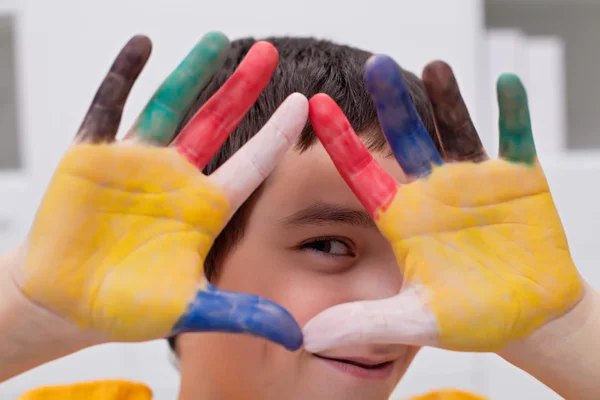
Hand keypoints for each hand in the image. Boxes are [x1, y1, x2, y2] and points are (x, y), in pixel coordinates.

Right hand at [6, 33, 306, 350]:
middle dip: (243, 87)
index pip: (253, 163)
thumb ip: (241, 314)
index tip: (308, 103)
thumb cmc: (126, 306)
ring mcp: (136, 161)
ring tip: (217, 38)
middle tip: (268, 51)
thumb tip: (298, 335)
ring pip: (172, 105)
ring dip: (192, 71)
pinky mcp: (93, 154)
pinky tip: (142, 46)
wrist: (65, 302)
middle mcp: (177, 176)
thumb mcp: (189, 310)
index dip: (279, 134)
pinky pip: (110, 105)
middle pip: (218, 121)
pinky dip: (124, 75)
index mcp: (205, 207)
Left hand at [303, 55, 583, 352]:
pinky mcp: (520, 179)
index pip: (363, 174)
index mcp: (402, 218)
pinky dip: (512, 115)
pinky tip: (505, 85)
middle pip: (406, 139)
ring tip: (433, 66)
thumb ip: (368, 324)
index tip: (314, 106)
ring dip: (445, 98)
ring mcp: (475, 181)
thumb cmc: (470, 317)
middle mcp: (432, 191)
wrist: (528, 316)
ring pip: (454, 130)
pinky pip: (515, 140)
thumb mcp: (418, 320)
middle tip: (373, 65)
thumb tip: (309, 337)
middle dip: (390, 105)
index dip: (340, 142)